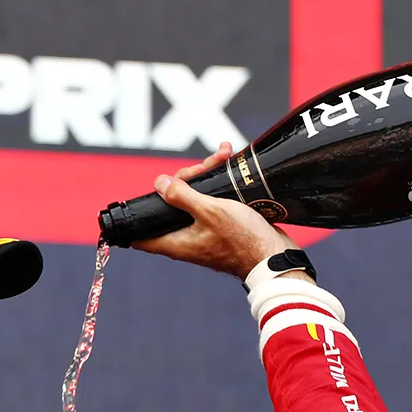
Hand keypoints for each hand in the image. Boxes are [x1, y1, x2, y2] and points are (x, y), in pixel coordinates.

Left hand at [131, 142, 300, 278]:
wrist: (274, 256)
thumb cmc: (243, 240)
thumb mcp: (209, 211)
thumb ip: (181, 196)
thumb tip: (159, 183)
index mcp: (175, 241)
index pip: (140, 235)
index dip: (137, 214)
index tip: (142, 197)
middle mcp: (186, 238)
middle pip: (171, 203)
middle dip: (185, 178)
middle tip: (202, 168)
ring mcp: (204, 232)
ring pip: (195, 197)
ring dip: (206, 175)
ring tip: (224, 155)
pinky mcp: (222, 226)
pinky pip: (213, 201)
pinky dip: (219, 182)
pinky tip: (230, 161)